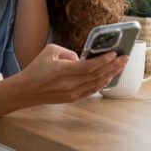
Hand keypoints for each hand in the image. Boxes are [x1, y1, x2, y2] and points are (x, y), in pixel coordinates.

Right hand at [13, 44, 127, 106]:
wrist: (26, 90)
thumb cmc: (36, 69)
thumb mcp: (50, 51)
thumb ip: (68, 52)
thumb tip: (81, 58)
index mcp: (63, 70)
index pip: (89, 66)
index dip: (104, 60)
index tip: (115, 53)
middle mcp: (70, 84)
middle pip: (97, 75)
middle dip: (113, 66)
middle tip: (125, 58)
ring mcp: (72, 93)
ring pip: (97, 83)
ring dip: (111, 74)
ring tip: (120, 66)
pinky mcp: (72, 98)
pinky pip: (92, 90)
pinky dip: (102, 83)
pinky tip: (109, 77)